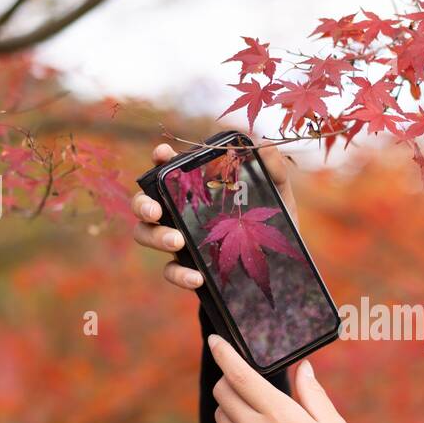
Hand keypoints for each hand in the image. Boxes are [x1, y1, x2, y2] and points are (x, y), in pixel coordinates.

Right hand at [130, 134, 298, 292]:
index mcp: (197, 187)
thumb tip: (264, 145)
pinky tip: (197, 276)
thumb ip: (273, 170)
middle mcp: (180, 210)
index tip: (163, 154)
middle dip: (143, 204)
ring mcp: (179, 238)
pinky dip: (180, 274)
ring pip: (146, 234)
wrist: (280, 264)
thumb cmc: (270, 220)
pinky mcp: (187, 267)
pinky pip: (171, 270)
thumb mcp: (277, 195)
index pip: (170, 168)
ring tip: (177, 241)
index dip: (160, 159)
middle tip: (156, 211)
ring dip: (156, 237)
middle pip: (145, 202)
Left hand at [205, 332, 360, 422]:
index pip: (241, 375)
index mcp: (281, 415)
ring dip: (232, 408)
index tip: (214, 341)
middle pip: (224, 391)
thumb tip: (303, 368)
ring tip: (256, 418)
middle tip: (247, 384)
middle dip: (231, 380)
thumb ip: (313, 395)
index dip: (223, 353)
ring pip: (221, 415)